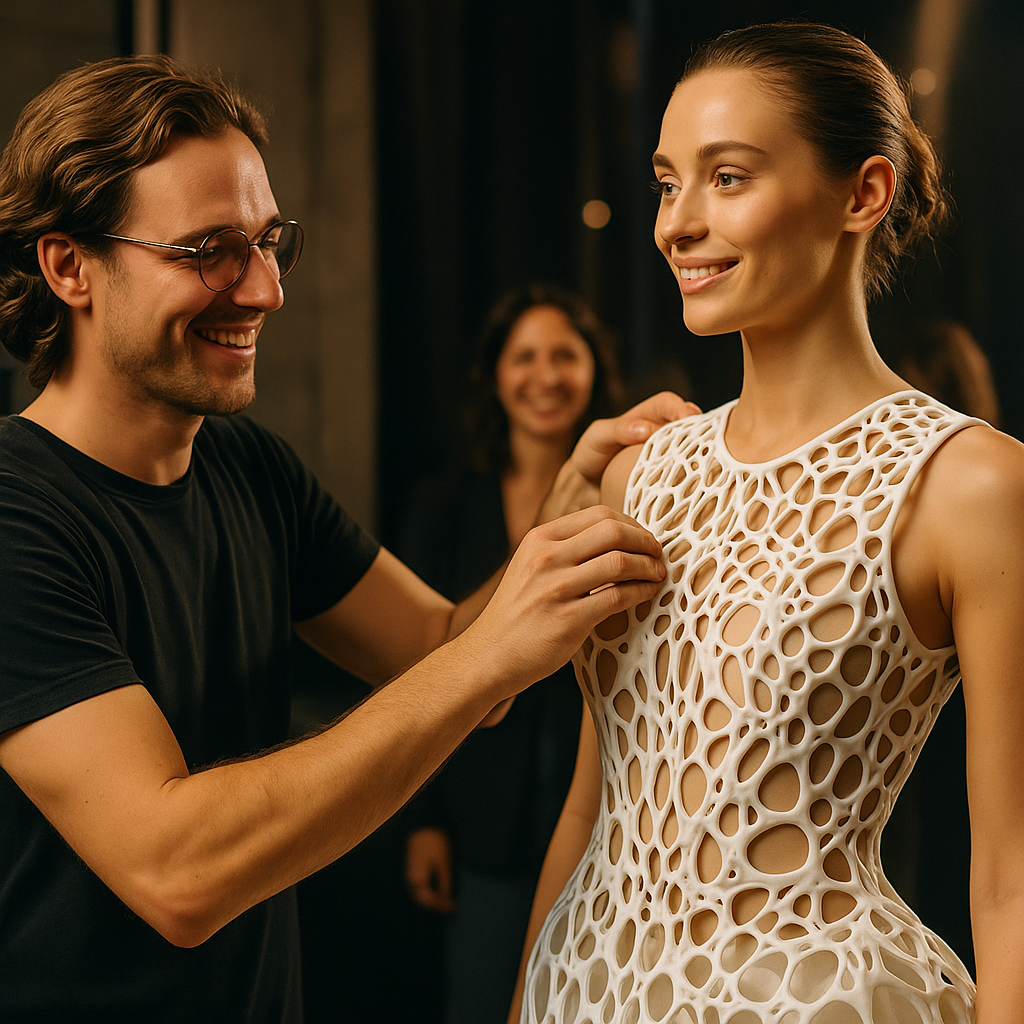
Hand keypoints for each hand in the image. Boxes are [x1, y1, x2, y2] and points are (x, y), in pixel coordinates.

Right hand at [405, 827, 454, 912]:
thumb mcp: (444, 863)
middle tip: (450, 906)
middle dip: (435, 904)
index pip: (427, 900)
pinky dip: (427, 891)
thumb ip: (445, 883)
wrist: (423, 823)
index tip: (452, 908)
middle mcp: (410, 878)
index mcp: (417, 878)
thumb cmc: (434, 842)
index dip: (440, 906)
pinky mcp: (412, 868)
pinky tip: (437, 889)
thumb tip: (448, 900)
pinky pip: (418, 886)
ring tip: (445, 900)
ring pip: (418, 893)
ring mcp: (409, 873)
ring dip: (431, 899)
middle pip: (421, 899)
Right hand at [463, 504, 665, 692]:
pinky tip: (648, 593)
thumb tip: (617, 537)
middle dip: (645, 541)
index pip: (598, 515)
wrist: (489, 655)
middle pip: (613, 531)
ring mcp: (555, 589)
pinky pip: (618, 596)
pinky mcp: (568, 620)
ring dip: (649, 567)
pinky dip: (641, 592)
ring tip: (658, 574)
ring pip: (620, 562)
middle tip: (658, 554)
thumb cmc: (518, 613)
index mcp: (539, 539)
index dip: (631, 524)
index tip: (644, 539)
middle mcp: (546, 559)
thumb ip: (565, 549)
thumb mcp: (531, 567)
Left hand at [540, 392, 698, 520]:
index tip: (689, 417)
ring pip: (694, 450)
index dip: (681, 408)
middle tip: (707, 443)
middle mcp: (664, 432)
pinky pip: (686, 474)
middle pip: (691, 426)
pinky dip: (692, 477)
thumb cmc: (592, 454)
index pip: (670, 404)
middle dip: (702, 432)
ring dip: (701, 456)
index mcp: (649, 415)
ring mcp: (670, 455)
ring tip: (707, 465)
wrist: (587, 485)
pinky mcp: (671, 478)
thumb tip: (647, 429)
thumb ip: (618, 429)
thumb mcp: (597, 437)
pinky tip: (695, 486)